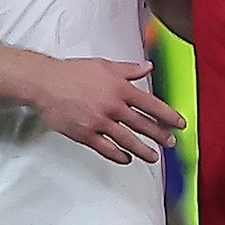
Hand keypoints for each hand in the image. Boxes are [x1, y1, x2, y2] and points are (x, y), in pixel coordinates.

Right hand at [26, 56, 183, 163]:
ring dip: (144, 150)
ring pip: (128, 140)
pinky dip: (119, 155)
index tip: (179, 123)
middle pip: (143, 125)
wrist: (45, 83)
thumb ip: (128, 69)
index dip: (168, 116)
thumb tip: (148, 67)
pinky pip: (107, 149)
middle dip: (160, 135)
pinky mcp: (86, 134)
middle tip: (170, 143)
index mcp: (120, 88)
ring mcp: (100, 122)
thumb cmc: (72, 72)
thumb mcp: (104, 65)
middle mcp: (113, 107)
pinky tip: (127, 158)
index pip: (151, 104)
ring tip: (154, 157)